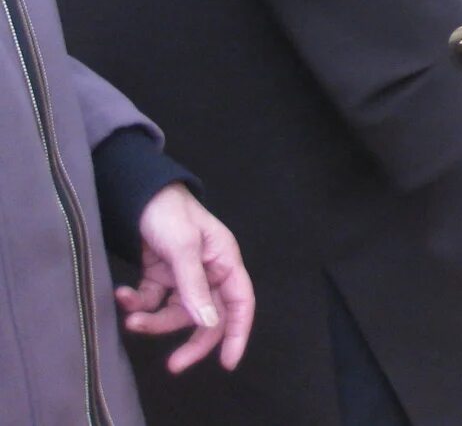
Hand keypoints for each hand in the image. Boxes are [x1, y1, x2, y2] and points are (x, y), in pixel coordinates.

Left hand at [116, 183, 254, 374]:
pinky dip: (137, 303)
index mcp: (224, 261)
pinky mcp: (160, 276)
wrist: (137, 194)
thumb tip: (208, 322)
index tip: (228, 362)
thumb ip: (194, 286)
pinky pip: (153, 301)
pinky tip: (122, 295)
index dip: (238, 332)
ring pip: (175, 313)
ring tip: (130, 318)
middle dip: (190, 341)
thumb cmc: (170, 212)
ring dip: (153, 320)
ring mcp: (183, 276)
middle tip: (174, 365)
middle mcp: (208, 272)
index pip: (240, 302)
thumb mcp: (183, 247)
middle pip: (208, 316)